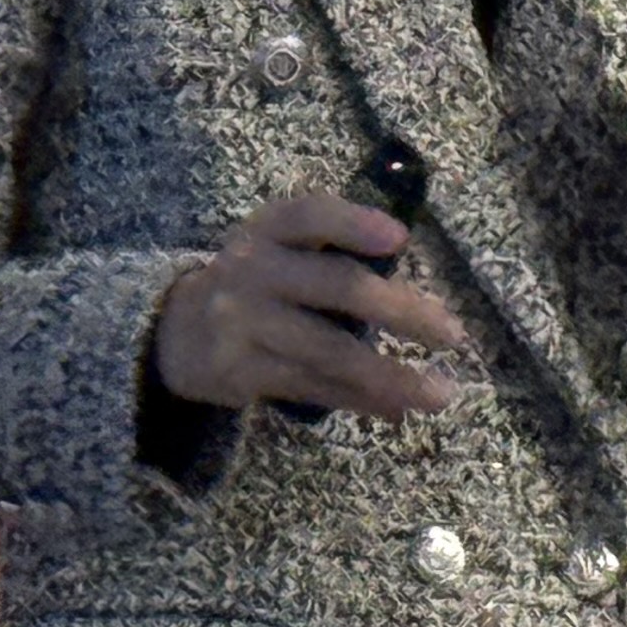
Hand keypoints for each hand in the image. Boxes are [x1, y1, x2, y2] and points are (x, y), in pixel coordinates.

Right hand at [151, 193, 466, 420]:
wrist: (174, 330)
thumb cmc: (256, 282)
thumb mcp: (279, 249)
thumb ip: (333, 252)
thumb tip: (415, 285)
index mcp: (268, 231)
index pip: (309, 216)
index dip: (353, 224)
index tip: (399, 238)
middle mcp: (253, 270)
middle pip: (335, 287)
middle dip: (400, 310)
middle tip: (452, 334)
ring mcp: (245, 323)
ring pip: (329, 351)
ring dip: (391, 375)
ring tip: (440, 393)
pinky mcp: (242, 371)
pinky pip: (313, 387)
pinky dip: (360, 400)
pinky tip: (397, 410)